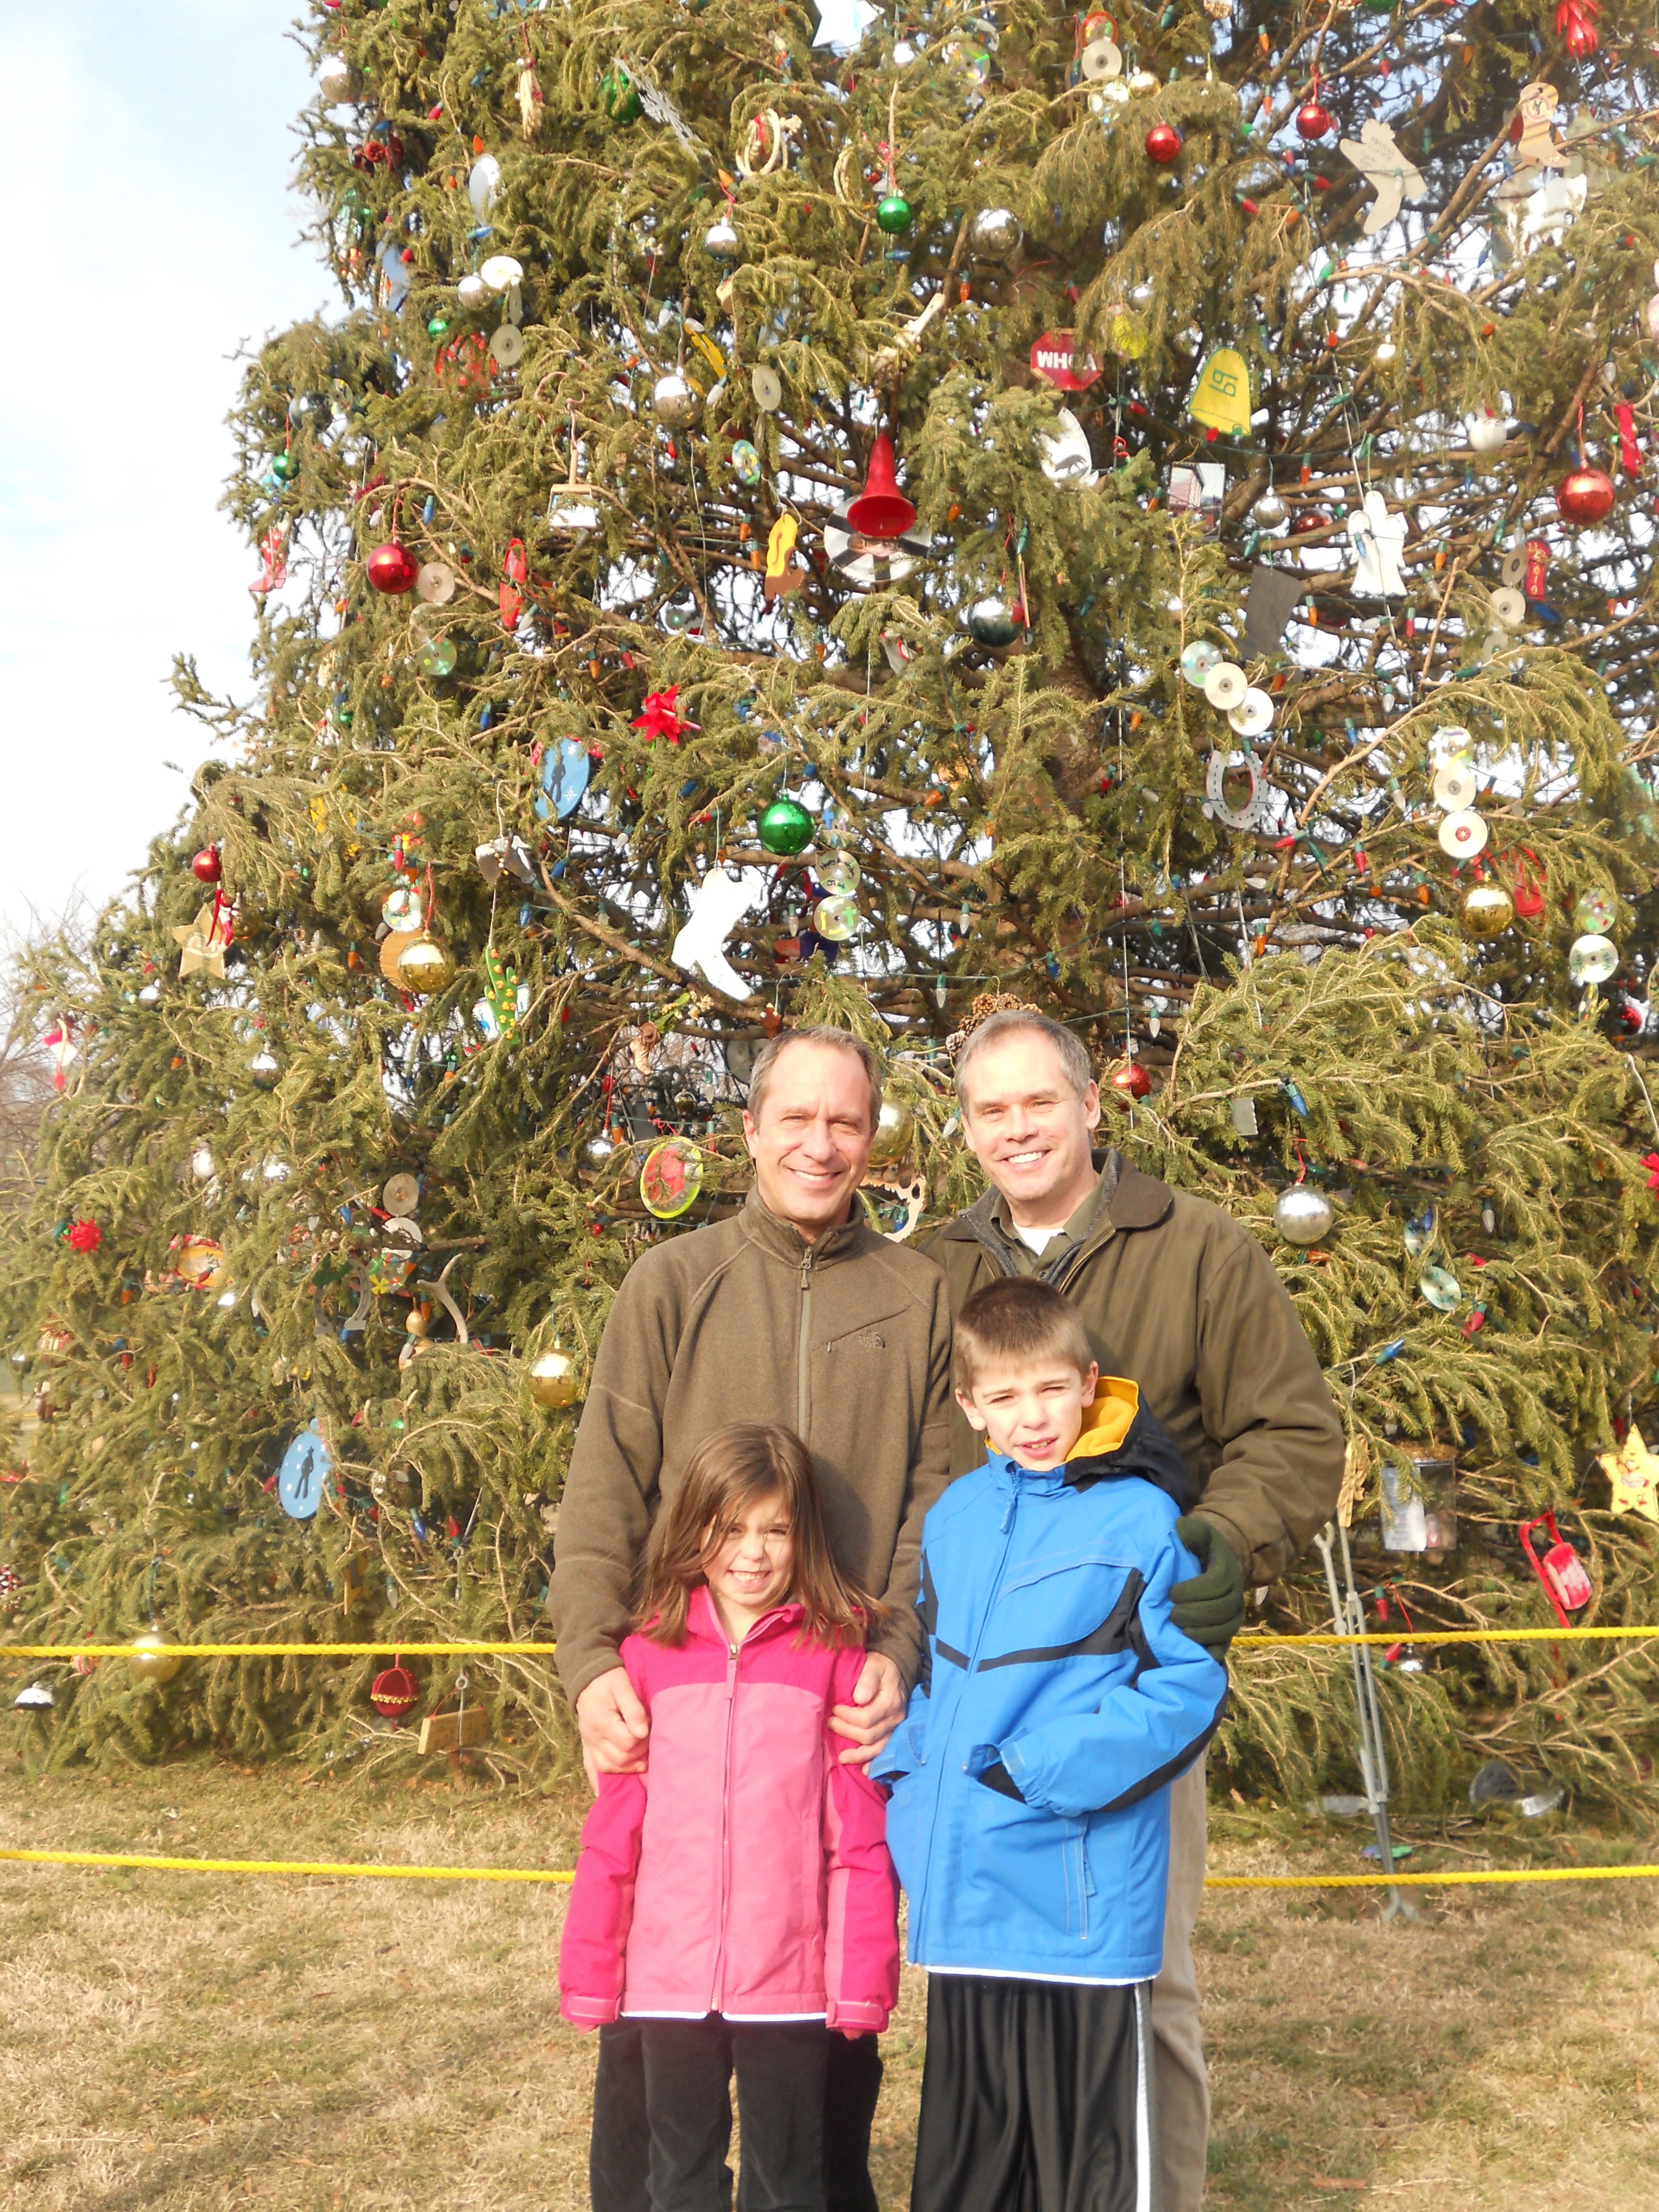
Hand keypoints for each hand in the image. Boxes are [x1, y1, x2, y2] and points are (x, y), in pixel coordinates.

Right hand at [574, 1665, 648, 1790]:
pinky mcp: (587, 1746)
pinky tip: (604, 1793)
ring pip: (607, 1768)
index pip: (628, 1743)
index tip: (650, 1729)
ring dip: (626, 1768)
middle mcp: (592, 1736)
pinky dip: (597, 1782)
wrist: (588, 1676)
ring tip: (641, 1762)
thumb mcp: (622, 1685)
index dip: (643, 1739)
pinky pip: (590, 1768)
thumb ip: (633, 1709)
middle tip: (649, 1743)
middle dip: (638, 1754)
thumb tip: (642, 1732)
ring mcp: (588, 1743)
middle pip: (619, 1758)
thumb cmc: (609, 1679)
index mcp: (602, 1721)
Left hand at [829, 1650, 904, 1766]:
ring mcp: (894, 1727)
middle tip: (830, 1723)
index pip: (866, 1718)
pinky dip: (873, 1762)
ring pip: (877, 1748)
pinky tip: (863, 1770)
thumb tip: (859, 1698)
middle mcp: (895, 1718)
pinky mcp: (891, 1733)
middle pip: (869, 1735)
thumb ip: (867, 1679)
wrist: (894, 1669)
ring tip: (842, 1758)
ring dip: (858, 1755)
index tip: (834, 1709)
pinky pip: (884, 1751)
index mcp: (890, 1701)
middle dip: (847, 1732)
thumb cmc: (880, 1667)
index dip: (847, 1717)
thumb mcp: (874, 1665)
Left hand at [1171, 1517, 1245, 1655]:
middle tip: (1172, 1613)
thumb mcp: (1197, 1534)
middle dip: (1193, 1613)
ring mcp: (1233, 1616)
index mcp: (1227, 1571)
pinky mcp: (1227, 1632)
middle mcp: (1235, 1595)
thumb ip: (1191, 1530)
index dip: (1193, 1590)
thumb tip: (1180, 1528)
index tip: (1172, 1592)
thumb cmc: (1201, 1551)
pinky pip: (1224, 1646)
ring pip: (1224, 1630)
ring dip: (1200, 1633)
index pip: (1216, 1584)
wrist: (1215, 1566)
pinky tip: (1194, 1652)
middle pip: (1220, 1609)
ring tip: (1180, 1629)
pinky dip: (1210, 1651)